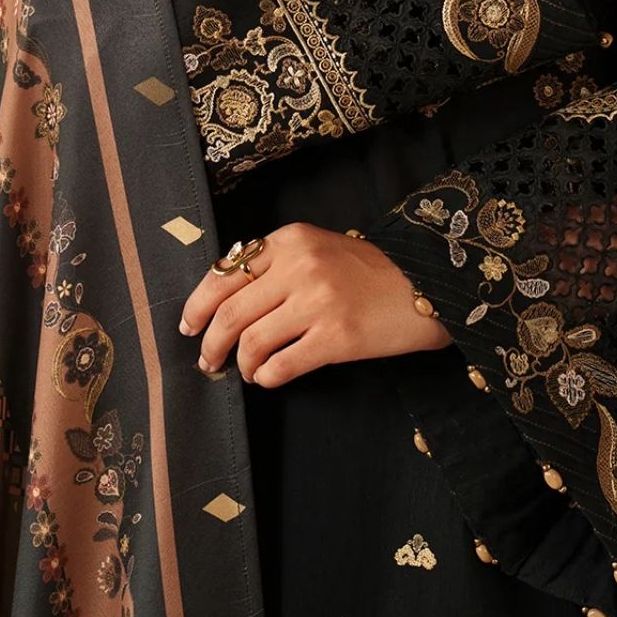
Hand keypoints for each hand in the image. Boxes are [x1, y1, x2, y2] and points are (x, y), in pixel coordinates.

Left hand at [177, 220, 453, 386]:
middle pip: (230, 313)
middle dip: (210, 343)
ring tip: (245, 372)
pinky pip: (281, 365)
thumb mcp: (320, 248)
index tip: (189, 326)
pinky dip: (266, 377)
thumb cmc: (370, 271)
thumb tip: (223, 301)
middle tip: (208, 360)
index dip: (197, 305)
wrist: (427, 285)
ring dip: (240, 365)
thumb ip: (277, 264)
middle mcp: (300, 266)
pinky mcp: (336, 337)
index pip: (224, 273)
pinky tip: (270, 377)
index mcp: (291, 239)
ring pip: (251, 343)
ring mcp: (318, 302)